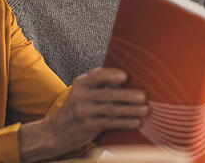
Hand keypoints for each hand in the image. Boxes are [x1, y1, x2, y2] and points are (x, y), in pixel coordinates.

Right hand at [19, 67, 147, 160]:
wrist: (59, 129)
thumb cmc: (79, 106)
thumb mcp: (84, 91)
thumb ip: (100, 84)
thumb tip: (129, 79)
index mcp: (82, 83)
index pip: (97, 76)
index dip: (111, 75)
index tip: (125, 76)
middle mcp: (81, 95)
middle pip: (108, 94)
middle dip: (127, 96)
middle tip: (143, 96)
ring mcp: (84, 111)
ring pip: (111, 110)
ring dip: (131, 110)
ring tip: (146, 110)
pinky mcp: (88, 125)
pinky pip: (110, 123)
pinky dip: (125, 122)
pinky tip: (136, 121)